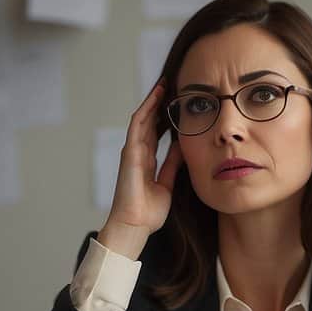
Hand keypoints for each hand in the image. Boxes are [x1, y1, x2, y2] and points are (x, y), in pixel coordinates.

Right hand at [99, 81, 182, 259]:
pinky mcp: (130, 153)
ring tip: (163, 84)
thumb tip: (182, 146)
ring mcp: (132, 151)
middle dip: (158, 103)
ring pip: (142, 119)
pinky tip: (154, 97)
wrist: (135, 226)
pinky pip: (137, 126)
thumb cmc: (148, 212)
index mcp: (146, 161)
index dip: (164, 116)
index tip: (177, 102)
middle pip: (149, 121)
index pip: (155, 132)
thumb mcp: (168, 184)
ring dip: (152, 101)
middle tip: (172, 85)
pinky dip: (145, 110)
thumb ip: (172, 164)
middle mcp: (138, 153)